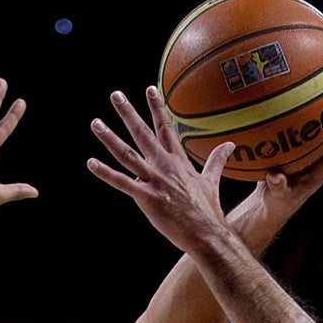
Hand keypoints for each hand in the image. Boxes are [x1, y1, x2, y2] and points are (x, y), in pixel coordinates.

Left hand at [87, 86, 231, 253]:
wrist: (207, 233)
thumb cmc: (208, 211)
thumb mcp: (212, 181)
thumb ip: (217, 160)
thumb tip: (230, 145)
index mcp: (178, 161)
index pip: (166, 128)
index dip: (157, 108)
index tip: (150, 89)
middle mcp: (165, 166)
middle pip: (143, 134)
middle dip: (128, 113)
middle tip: (115, 95)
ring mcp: (155, 181)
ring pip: (127, 154)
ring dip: (110, 138)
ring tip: (96, 123)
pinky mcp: (147, 198)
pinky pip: (122, 183)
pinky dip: (106, 173)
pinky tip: (91, 163)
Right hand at [226, 87, 322, 240]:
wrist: (271, 204)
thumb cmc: (276, 202)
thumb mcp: (277, 197)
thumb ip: (278, 187)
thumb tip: (275, 176)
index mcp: (322, 170)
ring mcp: (314, 152)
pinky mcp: (304, 147)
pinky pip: (309, 125)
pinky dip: (309, 109)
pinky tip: (303, 90)